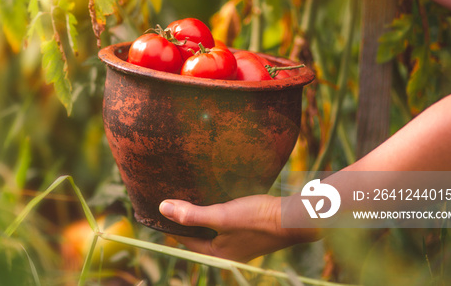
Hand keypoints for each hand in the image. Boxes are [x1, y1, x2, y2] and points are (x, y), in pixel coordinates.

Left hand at [158, 195, 320, 261]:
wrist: (292, 219)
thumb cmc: (258, 219)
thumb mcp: (222, 216)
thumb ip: (192, 214)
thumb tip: (163, 209)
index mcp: (215, 254)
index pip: (184, 238)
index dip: (171, 222)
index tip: (159, 206)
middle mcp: (225, 253)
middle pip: (196, 234)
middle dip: (185, 218)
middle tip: (172, 198)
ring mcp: (236, 244)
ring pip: (210, 228)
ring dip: (200, 214)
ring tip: (190, 195)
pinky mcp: (246, 233)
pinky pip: (222, 224)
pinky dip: (215, 213)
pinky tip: (214, 198)